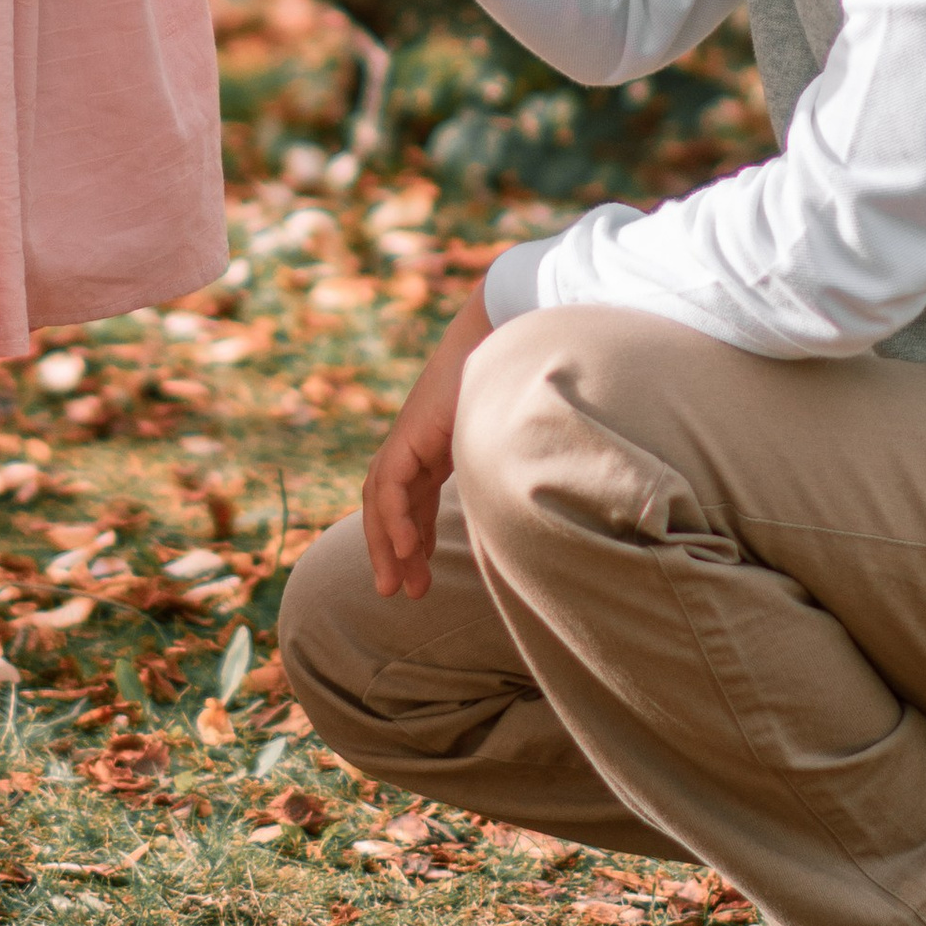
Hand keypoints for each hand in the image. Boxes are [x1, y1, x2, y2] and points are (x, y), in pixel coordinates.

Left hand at [361, 296, 493, 596]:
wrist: (505, 333)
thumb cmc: (517, 377)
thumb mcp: (508, 437)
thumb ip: (507, 467)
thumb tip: (543, 501)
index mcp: (437, 444)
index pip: (413, 498)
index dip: (414, 537)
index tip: (422, 575)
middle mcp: (416, 442)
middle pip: (391, 504)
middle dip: (393, 549)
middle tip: (399, 592)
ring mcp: (408, 436)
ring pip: (382, 500)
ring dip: (387, 544)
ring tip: (397, 586)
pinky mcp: (409, 433)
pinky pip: (391, 485)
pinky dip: (395, 519)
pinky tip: (408, 549)